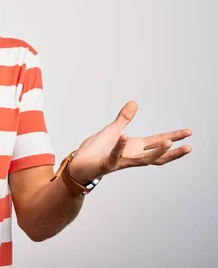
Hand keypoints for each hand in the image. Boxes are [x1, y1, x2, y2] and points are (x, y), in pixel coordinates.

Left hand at [68, 101, 192, 183]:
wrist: (78, 164)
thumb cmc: (96, 150)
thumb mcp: (112, 130)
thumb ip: (124, 118)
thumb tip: (134, 103)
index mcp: (133, 147)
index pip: (157, 142)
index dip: (173, 137)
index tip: (188, 132)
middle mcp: (130, 156)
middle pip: (157, 156)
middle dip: (173, 152)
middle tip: (189, 147)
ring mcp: (120, 161)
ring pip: (142, 160)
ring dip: (156, 152)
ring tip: (169, 143)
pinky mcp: (106, 164)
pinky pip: (115, 155)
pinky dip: (120, 147)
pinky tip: (126, 136)